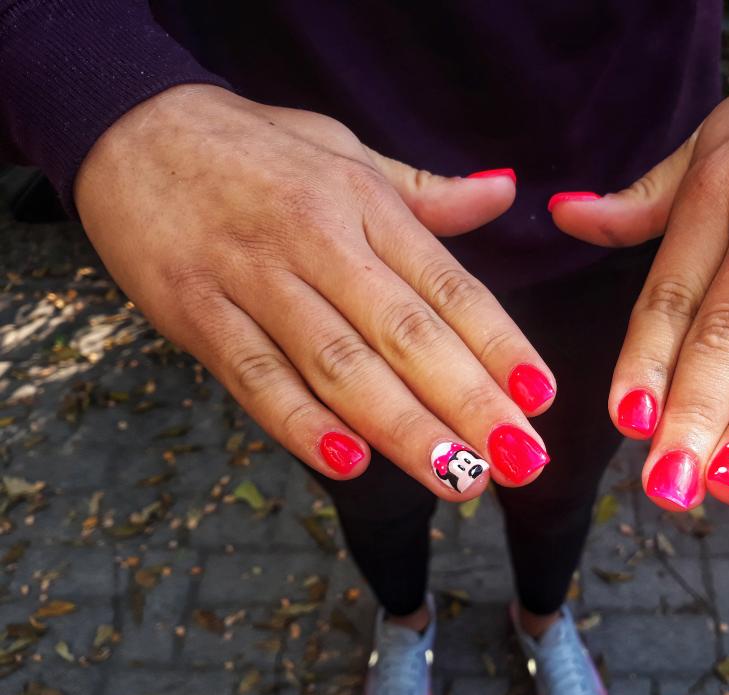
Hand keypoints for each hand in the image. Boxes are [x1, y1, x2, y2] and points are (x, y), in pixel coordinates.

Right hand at [76, 85, 554, 499]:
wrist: (131, 128)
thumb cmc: (256, 150)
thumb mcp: (347, 151)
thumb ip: (426, 192)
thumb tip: (506, 191)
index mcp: (364, 205)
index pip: (448, 286)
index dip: (500, 344)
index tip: (542, 398)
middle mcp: (317, 241)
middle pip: (406, 335)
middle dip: (470, 403)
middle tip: (522, 461)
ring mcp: (252, 278)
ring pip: (339, 365)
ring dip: (405, 428)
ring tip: (461, 477)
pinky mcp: (195, 312)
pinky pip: (255, 377)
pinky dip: (301, 423)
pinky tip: (350, 463)